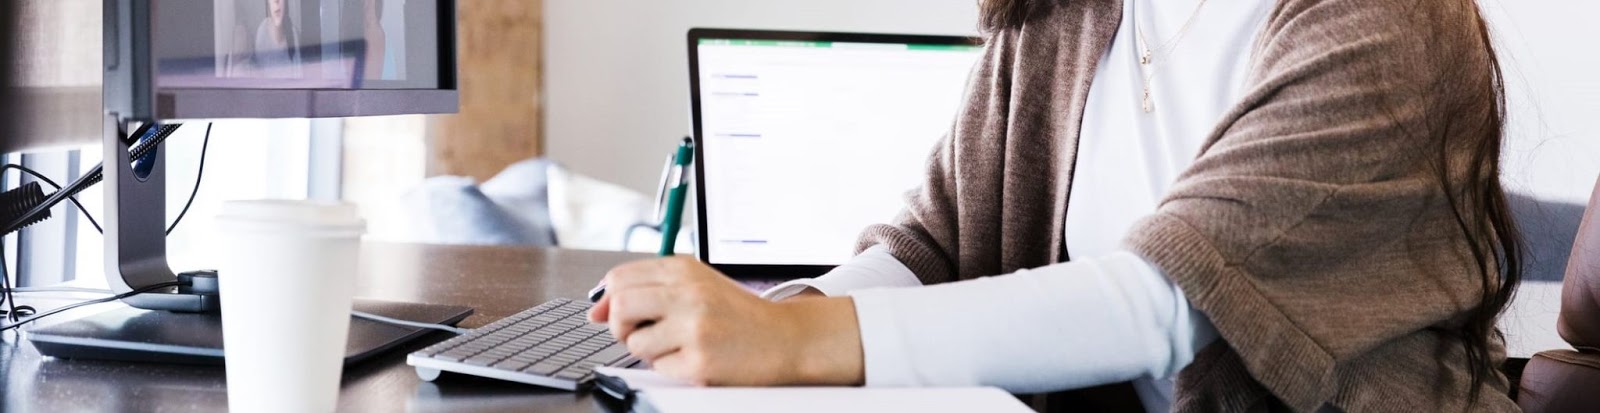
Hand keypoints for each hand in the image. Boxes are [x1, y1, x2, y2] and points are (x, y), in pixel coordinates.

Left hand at [588, 257, 864, 385]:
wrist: (783, 338)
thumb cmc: (736, 313)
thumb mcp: (696, 285)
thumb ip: (648, 289)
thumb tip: (595, 309)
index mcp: (683, 269)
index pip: (620, 278)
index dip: (608, 299)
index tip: (613, 314)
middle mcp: (688, 293)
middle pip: (620, 305)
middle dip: (619, 325)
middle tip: (639, 332)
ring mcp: (694, 327)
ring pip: (634, 342)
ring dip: (647, 350)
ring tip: (676, 345)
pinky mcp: (699, 360)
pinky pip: (658, 367)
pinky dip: (669, 366)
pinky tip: (693, 357)